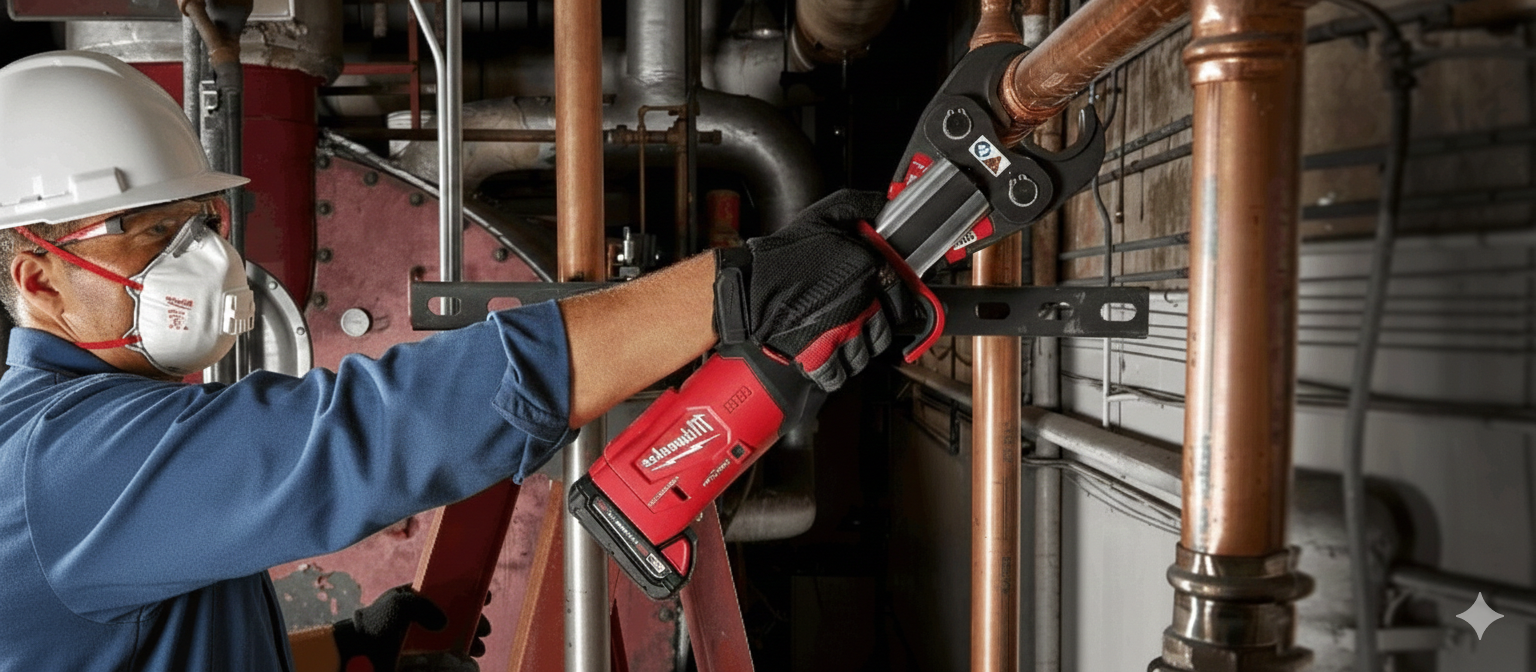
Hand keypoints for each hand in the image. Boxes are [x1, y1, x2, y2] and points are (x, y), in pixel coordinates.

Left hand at [333, 585, 492, 671]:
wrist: (359, 654)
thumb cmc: (377, 624)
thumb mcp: (400, 604)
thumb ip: (424, 606)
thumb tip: (445, 622)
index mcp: (418, 598)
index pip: (449, 591)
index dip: (469, 593)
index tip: (485, 598)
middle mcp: (423, 617)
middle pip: (457, 616)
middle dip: (475, 621)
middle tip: (485, 630)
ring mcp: (424, 638)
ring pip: (456, 636)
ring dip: (471, 640)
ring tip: (478, 649)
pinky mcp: (424, 657)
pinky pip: (447, 655)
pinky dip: (461, 656)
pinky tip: (470, 658)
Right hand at [714, 189, 893, 390]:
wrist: (748, 286)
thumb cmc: (783, 254)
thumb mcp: (826, 213)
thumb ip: (861, 207)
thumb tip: (884, 205)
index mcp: (868, 270)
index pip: (902, 299)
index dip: (894, 303)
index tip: (886, 304)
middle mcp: (862, 304)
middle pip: (884, 333)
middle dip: (872, 329)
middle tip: (856, 320)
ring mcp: (842, 333)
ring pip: (864, 356)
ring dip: (854, 350)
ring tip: (838, 337)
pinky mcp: (820, 356)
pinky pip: (839, 375)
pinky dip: (835, 372)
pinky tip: (826, 357)